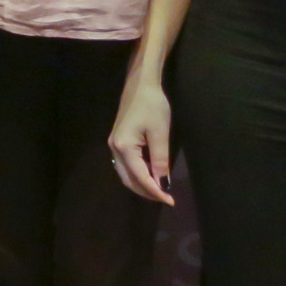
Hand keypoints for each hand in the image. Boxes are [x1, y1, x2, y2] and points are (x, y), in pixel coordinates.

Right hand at [109, 81, 175, 205]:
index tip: (171, 201)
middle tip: (166, 198)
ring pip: (125, 174)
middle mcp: (115, 148)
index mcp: (124, 147)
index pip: (140, 177)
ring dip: (141, 185)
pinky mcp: (118, 141)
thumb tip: (163, 183)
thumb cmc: (152, 106)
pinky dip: (137, 175)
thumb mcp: (160, 133)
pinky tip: (149, 175)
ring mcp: (114, 145)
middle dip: (147, 192)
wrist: (140, 85)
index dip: (155, 191)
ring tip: (159, 190)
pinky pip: (126, 166)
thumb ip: (160, 160)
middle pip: (128, 180)